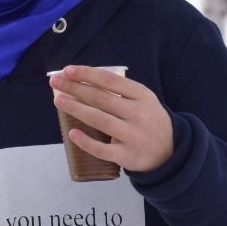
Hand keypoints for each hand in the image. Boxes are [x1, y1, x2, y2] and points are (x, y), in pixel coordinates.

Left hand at [50, 65, 173, 172]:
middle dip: (74, 88)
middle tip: (55, 82)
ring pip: (99, 119)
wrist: (171, 151)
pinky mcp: (127, 155)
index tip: (67, 70)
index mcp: (141, 95)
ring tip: (58, 101)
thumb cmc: (149, 120)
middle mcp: (138, 113)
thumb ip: (121, 91)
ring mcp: (132, 135)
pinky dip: (86, 141)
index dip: (87, 74)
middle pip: (100, 98)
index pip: (109, 80)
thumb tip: (84, 81)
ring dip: (76, 108)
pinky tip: (72, 133)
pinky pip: (102, 149)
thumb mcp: (143, 100)